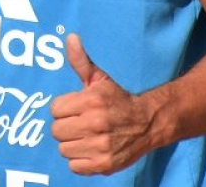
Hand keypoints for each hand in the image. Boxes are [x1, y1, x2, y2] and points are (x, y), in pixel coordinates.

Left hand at [49, 34, 155, 174]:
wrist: (150, 122)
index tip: (74, 108)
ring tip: (85, 136)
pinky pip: (75, 166)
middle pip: (56, 131)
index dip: (63, 108)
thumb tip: (70, 38)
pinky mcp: (105, 165)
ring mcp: (101, 146)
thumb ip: (81, 61)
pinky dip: (80, 160)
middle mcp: (96, 124)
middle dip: (65, 126)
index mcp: (91, 100)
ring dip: (72, 144)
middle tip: (79, 123)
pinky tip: (90, 149)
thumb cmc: (120, 98)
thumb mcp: (101, 78)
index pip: (55, 109)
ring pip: (64, 149)